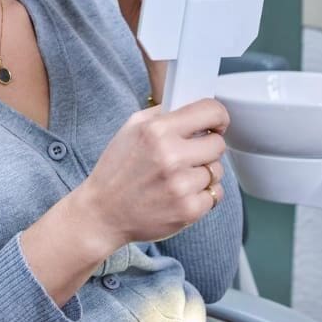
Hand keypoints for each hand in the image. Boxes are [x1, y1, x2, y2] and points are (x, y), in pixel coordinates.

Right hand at [72, 97, 229, 245]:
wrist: (103, 213)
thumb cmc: (117, 171)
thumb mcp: (131, 129)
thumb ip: (163, 114)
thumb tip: (194, 107)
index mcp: (157, 130)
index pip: (211, 111)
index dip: (218, 117)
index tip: (217, 124)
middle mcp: (170, 156)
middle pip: (218, 144)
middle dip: (207, 148)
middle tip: (189, 156)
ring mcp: (181, 185)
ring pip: (217, 171)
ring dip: (203, 174)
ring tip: (179, 178)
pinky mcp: (188, 210)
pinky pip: (215, 194)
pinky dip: (203, 195)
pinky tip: (182, 195)